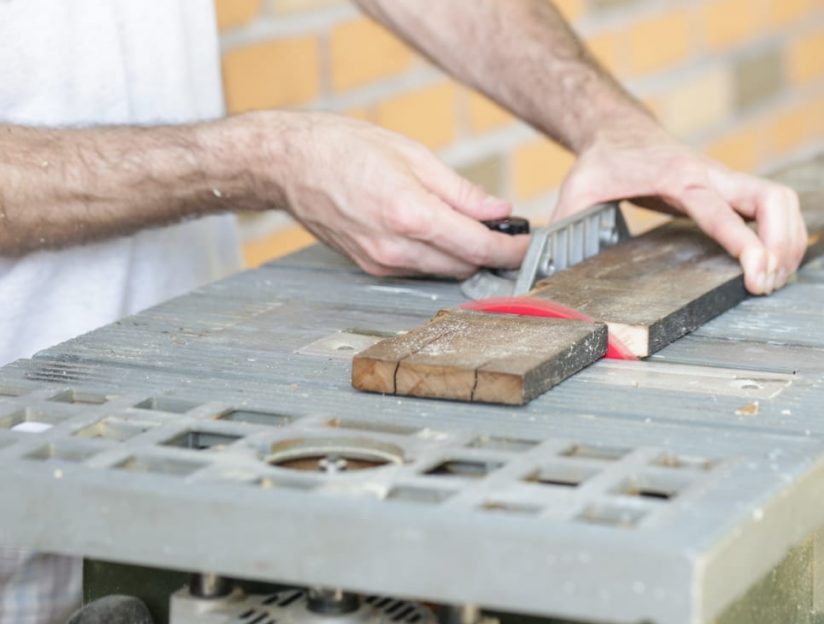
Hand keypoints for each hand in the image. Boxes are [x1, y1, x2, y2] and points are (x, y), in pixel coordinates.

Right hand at [255, 112, 527, 277]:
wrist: (290, 165)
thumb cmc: (346, 148)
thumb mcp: (414, 156)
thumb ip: (461, 191)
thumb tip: (498, 210)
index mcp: (410, 213)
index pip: (477, 246)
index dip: (511, 249)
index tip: (528, 244)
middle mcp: (395, 247)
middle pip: (464, 265)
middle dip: (490, 253)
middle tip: (506, 233)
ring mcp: (380, 262)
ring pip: (442, 271)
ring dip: (462, 256)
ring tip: (470, 228)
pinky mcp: (370, 268)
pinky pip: (417, 269)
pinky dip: (435, 256)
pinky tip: (434, 233)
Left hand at [553, 123, 806, 294]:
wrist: (619, 132)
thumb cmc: (602, 163)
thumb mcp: (577, 191)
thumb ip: (564, 226)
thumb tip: (543, 269)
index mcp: (678, 176)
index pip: (720, 208)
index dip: (744, 240)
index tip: (756, 272)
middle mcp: (711, 175)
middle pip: (772, 199)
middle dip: (782, 244)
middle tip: (767, 284)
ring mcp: (727, 179)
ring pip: (783, 202)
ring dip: (791, 241)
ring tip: (774, 280)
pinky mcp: (733, 189)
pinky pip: (776, 207)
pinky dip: (787, 234)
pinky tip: (775, 264)